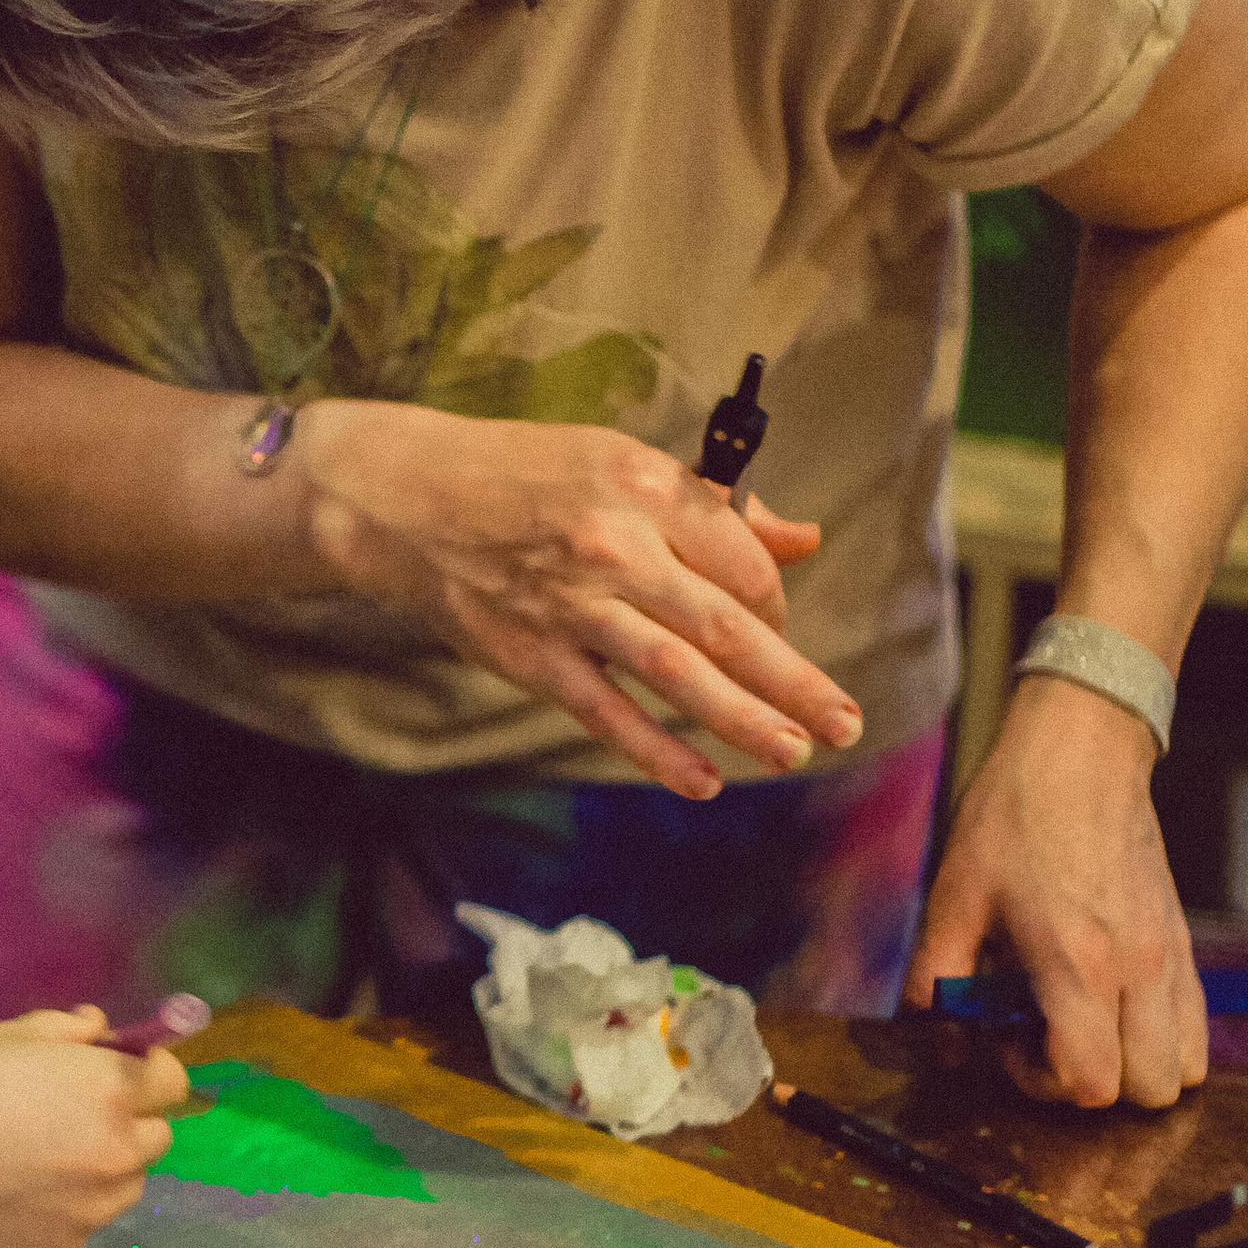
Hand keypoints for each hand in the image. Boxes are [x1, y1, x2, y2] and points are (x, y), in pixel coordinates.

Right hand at [0, 1008, 188, 1247]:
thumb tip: (100, 1031)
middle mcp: (118, 1152)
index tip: (118, 1074)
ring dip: (101, 1172)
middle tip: (71, 1119)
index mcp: (113, 1089)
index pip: (173, 1082)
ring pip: (124, 1186)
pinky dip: (62, 1212)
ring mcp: (94, 1210)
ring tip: (38, 1163)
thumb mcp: (10, 1036)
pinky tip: (11, 1197)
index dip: (148, 1075)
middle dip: (127, 1124)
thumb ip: (69, 1029)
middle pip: (156, 1138)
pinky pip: (82, 1225)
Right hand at [294, 400, 859, 794]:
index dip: (777, 603)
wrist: (402, 497)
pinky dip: (656, 751)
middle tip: (845, 722)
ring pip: (678, 674)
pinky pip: (606, 711)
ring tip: (793, 753)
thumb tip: (805, 536)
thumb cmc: (521, 473)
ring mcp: (571, 606)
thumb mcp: (621, 463)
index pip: (743, 561)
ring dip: (743, 721)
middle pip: (727, 626)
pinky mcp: (530, 654)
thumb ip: (716, 507)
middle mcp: (616, 546)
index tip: (779, 631)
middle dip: (795, 681)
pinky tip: (703, 783)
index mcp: (646, 487)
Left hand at [905, 680, 1204, 1108]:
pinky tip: (1109, 1000)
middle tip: (1043, 1034)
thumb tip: (936, 1029)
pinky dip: (1160, 1038)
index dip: (1041, 1083)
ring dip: (1133, 1067)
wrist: (1081, 753)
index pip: (1090, 1084)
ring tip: (1082, 1022)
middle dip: (1090, 1084)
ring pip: (1183, 1068)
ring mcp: (1168, 958)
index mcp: (1078, 964)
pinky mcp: (1181, 943)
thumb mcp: (953, 896)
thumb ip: (936, 975)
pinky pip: (1195, 1026)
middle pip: (1146, 1090)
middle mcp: (1137, 970)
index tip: (1006, 1040)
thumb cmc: (1014, 817)